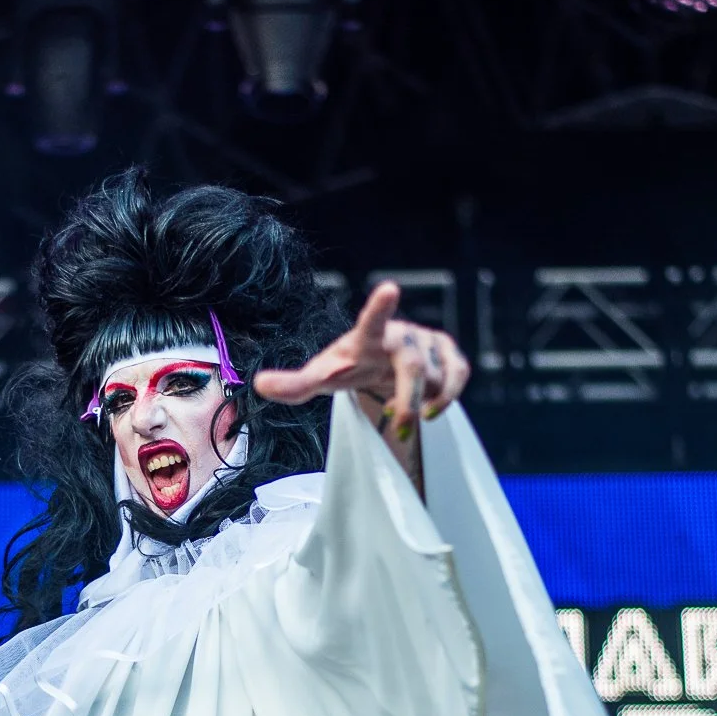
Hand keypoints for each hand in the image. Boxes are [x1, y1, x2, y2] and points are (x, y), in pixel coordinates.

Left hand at [253, 282, 470, 444]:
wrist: (381, 362)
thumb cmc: (350, 367)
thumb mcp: (322, 377)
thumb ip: (294, 385)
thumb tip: (258, 385)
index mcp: (367, 338)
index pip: (371, 323)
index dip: (379, 308)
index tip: (388, 289)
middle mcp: (400, 335)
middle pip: (413, 369)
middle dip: (408, 400)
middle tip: (400, 426)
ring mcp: (427, 343)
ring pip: (437, 380)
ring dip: (422, 404)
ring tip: (401, 412)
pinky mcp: (449, 353)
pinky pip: (458, 376)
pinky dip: (447, 398)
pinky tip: (430, 410)